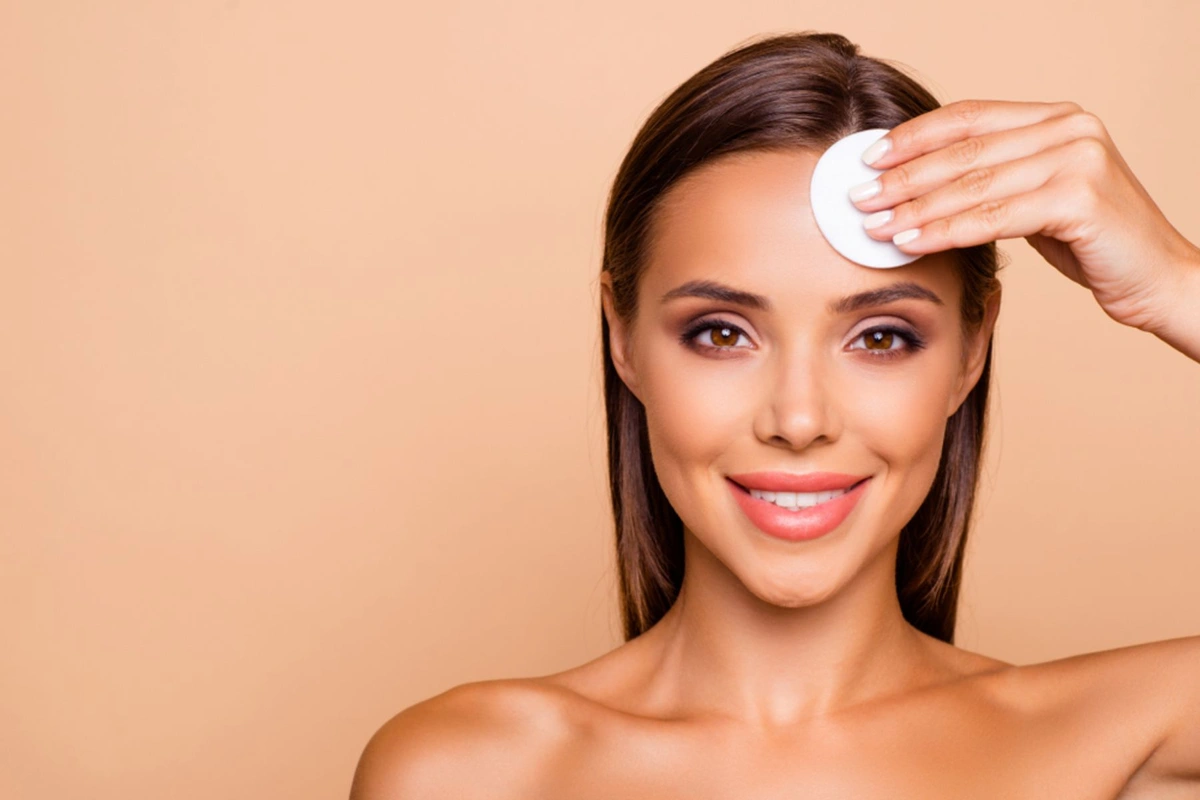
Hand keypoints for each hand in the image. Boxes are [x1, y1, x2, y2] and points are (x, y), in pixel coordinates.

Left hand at [849, 99, 1199, 338]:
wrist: (1157, 279)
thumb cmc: (1092, 244)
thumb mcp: (1036, 198)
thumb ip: (993, 180)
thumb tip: (914, 184)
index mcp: (1056, 119)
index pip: (969, 117)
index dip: (915, 136)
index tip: (869, 157)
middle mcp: (1069, 129)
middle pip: (964, 151)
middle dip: (903, 177)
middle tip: (858, 197)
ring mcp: (1077, 160)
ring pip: (973, 185)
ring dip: (914, 208)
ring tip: (872, 225)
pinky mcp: (1079, 199)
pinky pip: (993, 217)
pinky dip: (945, 230)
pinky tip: (910, 242)